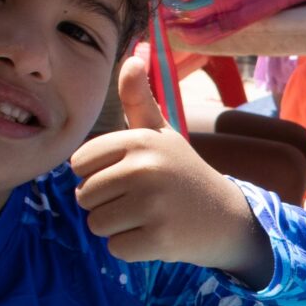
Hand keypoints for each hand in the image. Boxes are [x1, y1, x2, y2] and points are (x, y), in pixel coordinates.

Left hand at [70, 55, 272, 281]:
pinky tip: (156, 236)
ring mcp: (153, 205)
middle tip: (141, 201)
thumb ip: (138, 100)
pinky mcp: (159, 239)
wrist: (227, 217)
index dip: (98, 174)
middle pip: (84, 196)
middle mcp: (145, 169)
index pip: (78, 164)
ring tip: (148, 217)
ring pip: (96, 224)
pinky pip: (116, 248)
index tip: (128, 175)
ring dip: (117, 227)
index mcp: (139, 141)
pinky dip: (132, 248)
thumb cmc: (183, 173)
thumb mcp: (162, 134)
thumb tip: (132, 57)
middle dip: (106, 203)